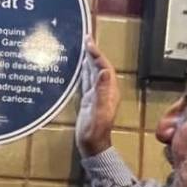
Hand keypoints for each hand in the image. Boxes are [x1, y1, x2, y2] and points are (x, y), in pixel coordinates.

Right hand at [75, 38, 120, 157]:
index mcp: (109, 92)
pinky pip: (86, 81)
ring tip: (81, 47)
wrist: (92, 147)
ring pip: (93, 73)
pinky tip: (77, 66)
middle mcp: (104, 91)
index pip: (104, 68)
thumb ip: (101, 92)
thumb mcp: (98, 112)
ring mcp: (96, 95)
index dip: (97, 55)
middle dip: (93, 53)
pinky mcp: (88, 100)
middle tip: (85, 39)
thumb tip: (103, 71)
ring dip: (88, 60)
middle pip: (100, 67)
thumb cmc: (95, 132)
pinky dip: (83, 71)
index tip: (88, 43)